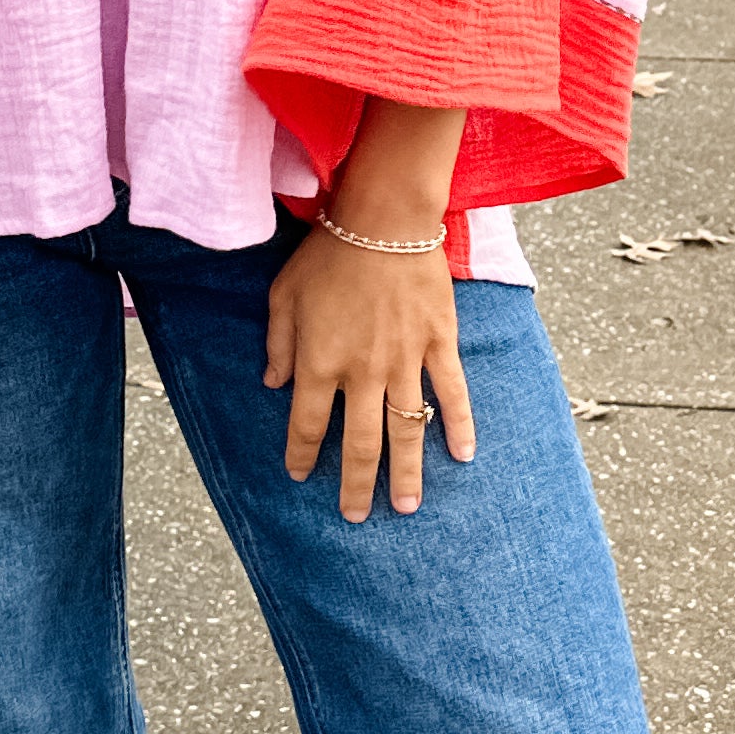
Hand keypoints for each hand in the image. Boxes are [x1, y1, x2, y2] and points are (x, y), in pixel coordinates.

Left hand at [263, 99, 474, 520]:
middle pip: (358, 443)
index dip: (302, 454)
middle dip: (355, 484)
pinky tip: (462, 456)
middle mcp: (362, 372)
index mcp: (319, 362)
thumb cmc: (328, 251)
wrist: (384, 218)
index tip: (300, 475)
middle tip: (356, 515)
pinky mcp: (439, 343)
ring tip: (405, 506)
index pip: (307, 424)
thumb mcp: (284, 293)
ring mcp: (405, 361)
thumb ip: (277, 343)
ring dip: (406, 473)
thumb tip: (272, 384)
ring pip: (406, 430)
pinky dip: (458, 425)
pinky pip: (452, 393)